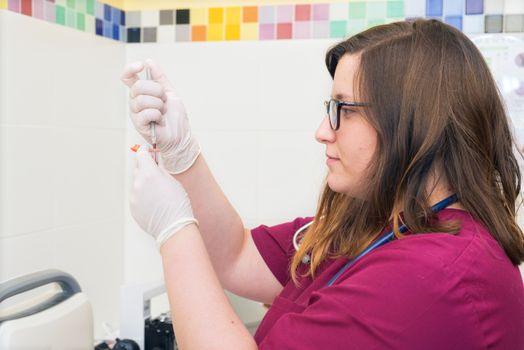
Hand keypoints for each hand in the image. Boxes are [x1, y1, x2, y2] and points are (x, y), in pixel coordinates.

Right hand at [121, 59, 200, 173]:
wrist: (181, 136)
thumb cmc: (175, 117)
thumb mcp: (170, 93)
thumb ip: (160, 78)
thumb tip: (149, 61)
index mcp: (142, 93)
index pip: (127, 77)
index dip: (130, 69)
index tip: (141, 66)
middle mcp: (135, 101)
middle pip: (138, 86)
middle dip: (157, 91)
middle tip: (164, 100)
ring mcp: (135, 113)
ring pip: (141, 99)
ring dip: (158, 104)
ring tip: (162, 112)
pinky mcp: (138, 125)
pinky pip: (145, 113)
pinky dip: (157, 115)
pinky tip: (160, 120)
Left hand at [131, 147, 197, 247]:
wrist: (174, 226)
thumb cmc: (177, 204)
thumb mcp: (172, 181)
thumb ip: (160, 169)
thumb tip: (155, 161)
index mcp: (149, 173)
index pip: (141, 154)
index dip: (146, 152)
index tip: (149, 152)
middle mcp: (138, 183)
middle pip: (138, 168)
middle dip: (146, 169)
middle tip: (157, 176)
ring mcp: (134, 196)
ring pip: (137, 184)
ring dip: (145, 184)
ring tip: (158, 194)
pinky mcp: (132, 206)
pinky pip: (136, 196)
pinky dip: (143, 197)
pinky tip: (155, 203)